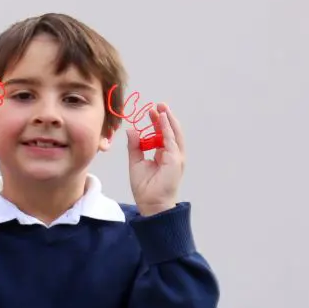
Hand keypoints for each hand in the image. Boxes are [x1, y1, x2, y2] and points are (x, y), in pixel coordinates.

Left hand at [128, 102, 186, 216]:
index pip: (162, 135)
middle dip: (165, 117)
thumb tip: (132, 130)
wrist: (151, 203)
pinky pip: (171, 141)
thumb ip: (135, 146)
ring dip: (168, 120)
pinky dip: (167, 129)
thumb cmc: (145, 187)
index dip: (157, 122)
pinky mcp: (175, 160)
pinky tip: (162, 119)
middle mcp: (172, 154)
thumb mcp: (136, 162)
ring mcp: (176, 157)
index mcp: (164, 155)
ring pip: (174, 134)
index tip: (151, 111)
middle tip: (158, 104)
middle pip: (170, 131)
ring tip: (162, 108)